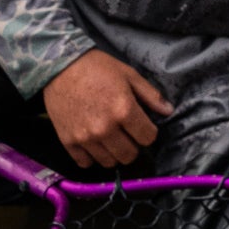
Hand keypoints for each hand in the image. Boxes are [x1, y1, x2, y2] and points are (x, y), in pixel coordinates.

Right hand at [43, 48, 173, 169]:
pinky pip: (86, 163)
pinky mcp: (68, 142)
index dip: (148, 131)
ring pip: (109, 162)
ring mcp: (85, 137)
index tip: (142, 125)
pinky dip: (91, 156)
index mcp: (124, 110)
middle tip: (126, 133)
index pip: (148, 138)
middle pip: (130, 155)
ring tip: (110, 138)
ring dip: (113, 152)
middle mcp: (105, 128)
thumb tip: (169, 111)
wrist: (60, 66)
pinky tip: (93, 143)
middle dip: (133, 145)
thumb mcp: (129, 75)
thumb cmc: (97, 68)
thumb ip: (151, 95)